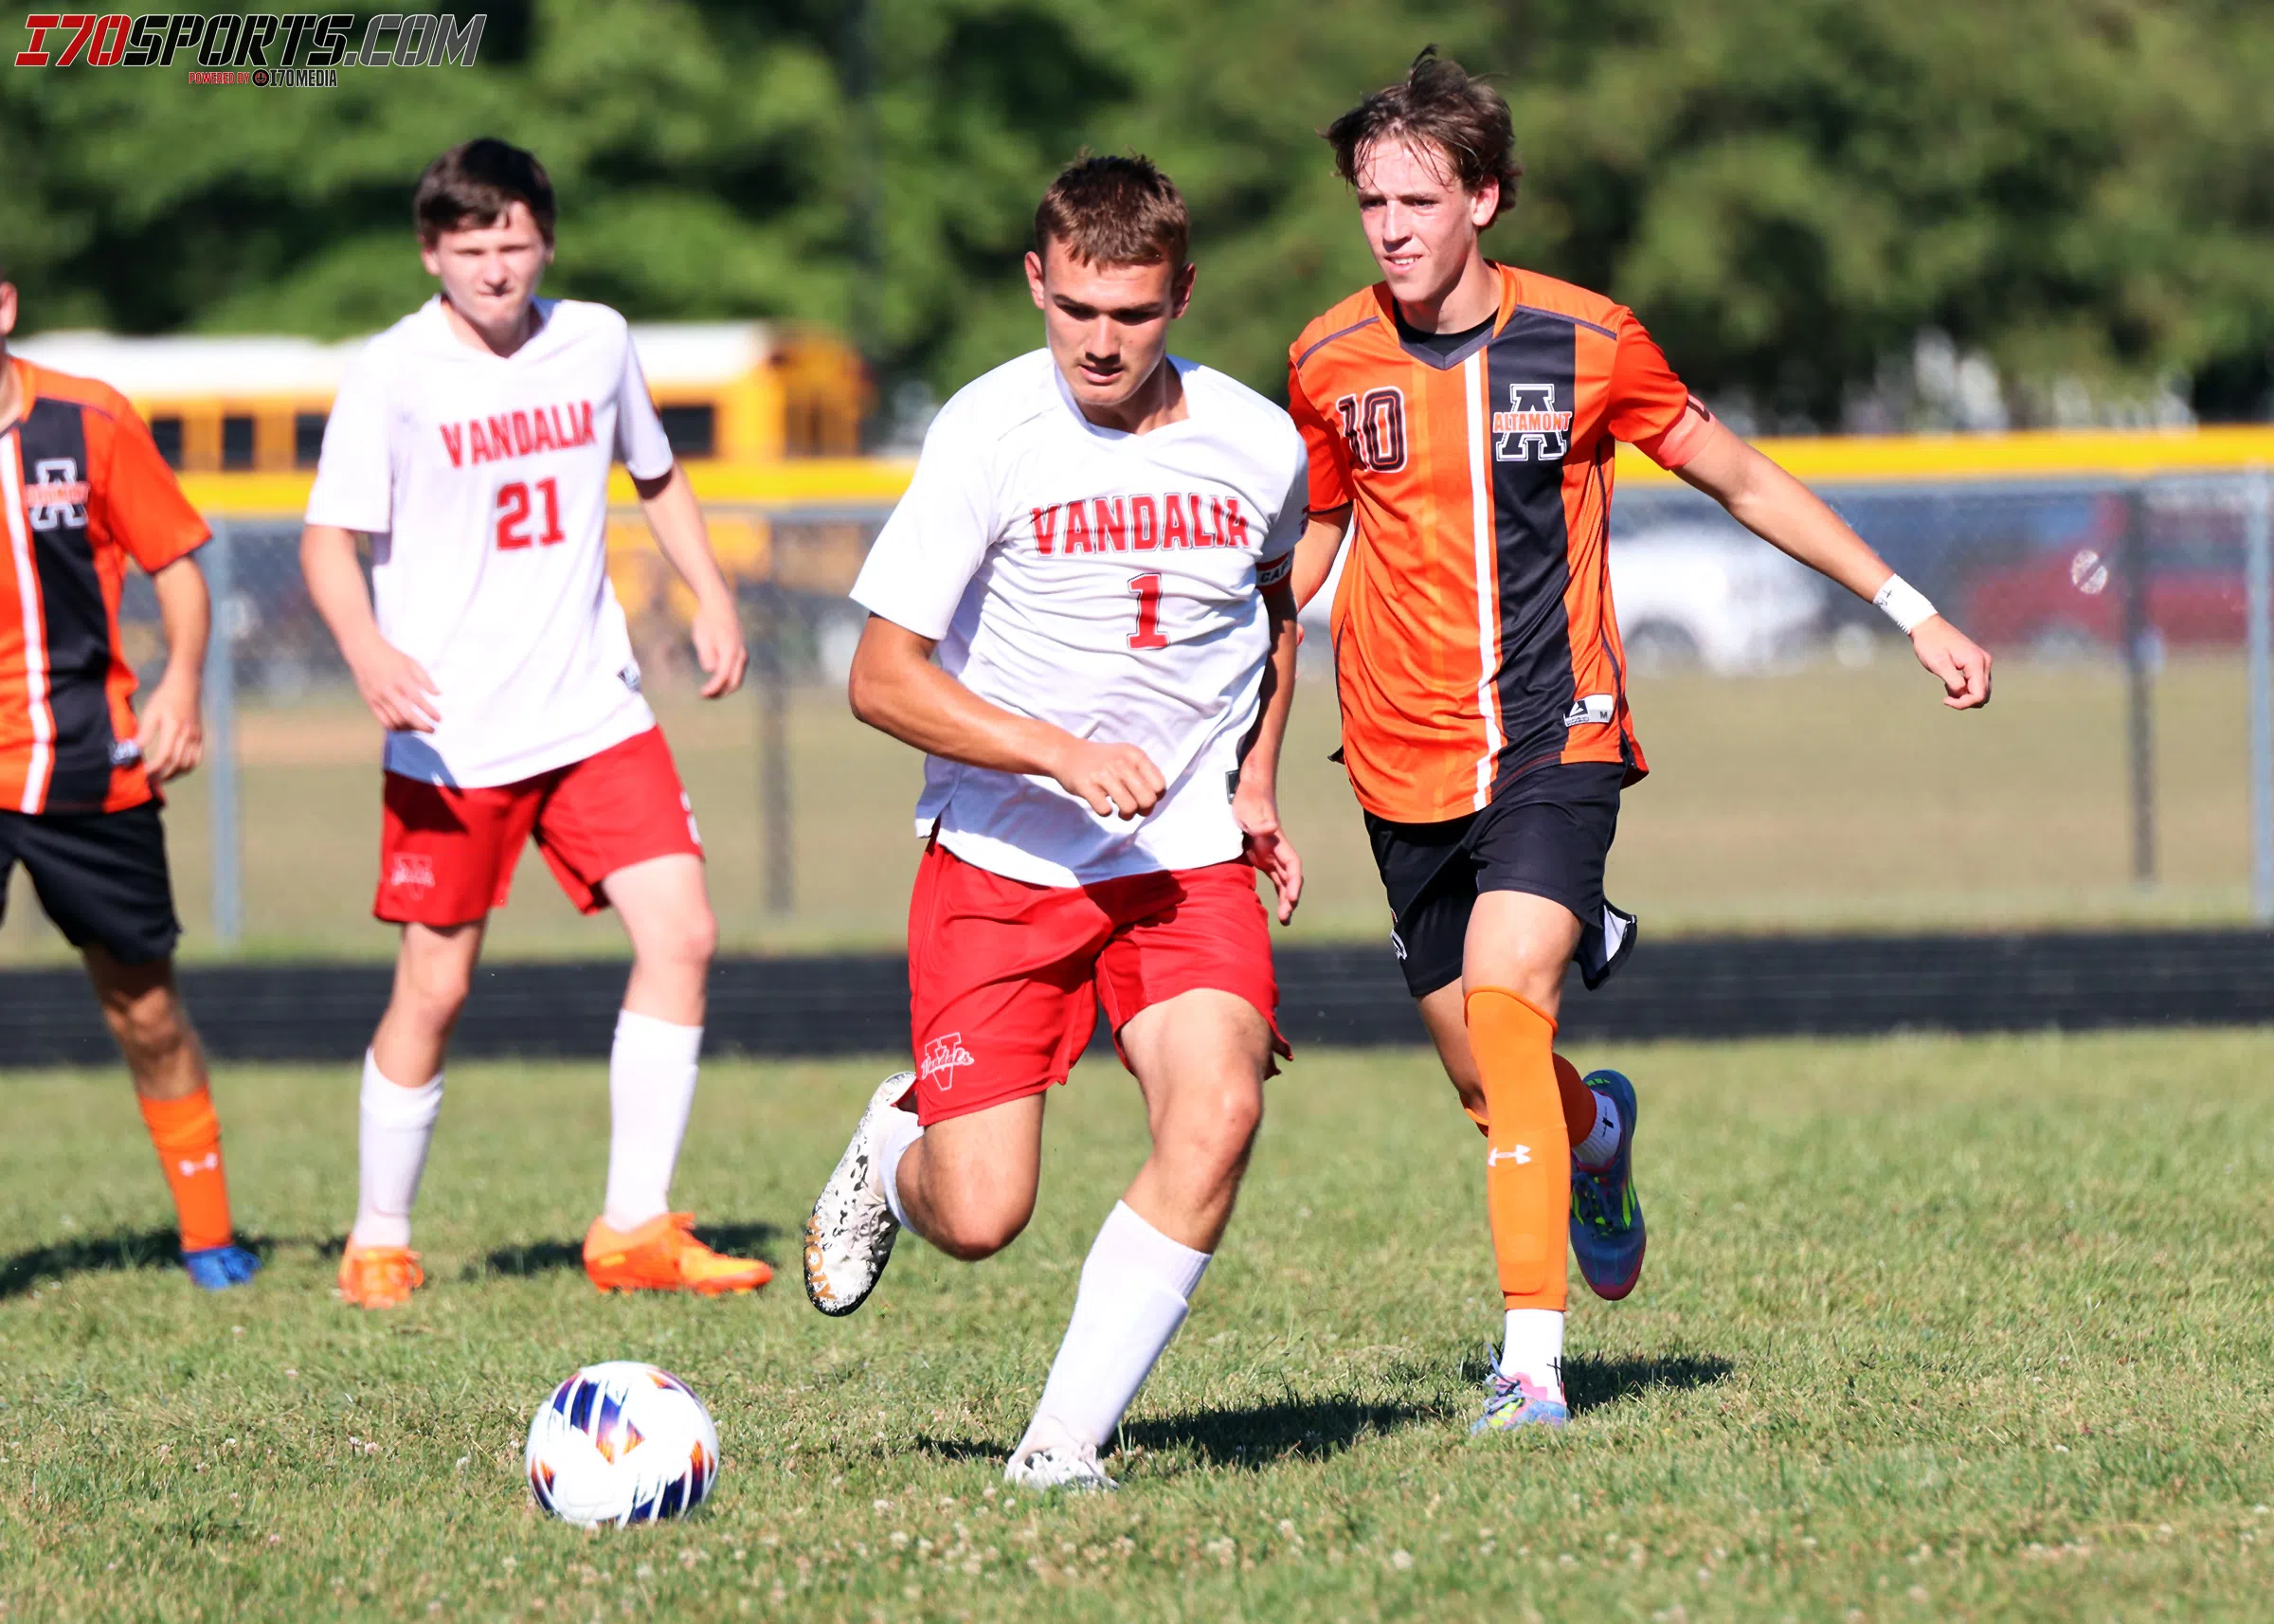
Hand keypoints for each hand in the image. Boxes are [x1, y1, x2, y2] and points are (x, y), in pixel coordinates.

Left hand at [137, 675, 202, 782]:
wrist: (186, 687)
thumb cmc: (165, 698)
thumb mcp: (151, 713)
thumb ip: (144, 733)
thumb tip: (131, 751)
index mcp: (174, 729)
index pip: (164, 756)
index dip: (153, 769)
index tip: (141, 775)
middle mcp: (188, 736)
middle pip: (176, 764)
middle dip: (161, 775)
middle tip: (148, 781)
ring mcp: (196, 738)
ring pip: (188, 765)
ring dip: (174, 775)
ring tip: (160, 778)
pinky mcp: (200, 738)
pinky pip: (196, 759)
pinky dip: (186, 768)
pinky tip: (174, 770)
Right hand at [348, 635, 440, 732]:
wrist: (363, 651)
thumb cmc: (391, 657)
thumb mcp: (411, 663)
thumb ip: (425, 679)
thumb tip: (438, 694)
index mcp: (401, 679)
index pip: (418, 700)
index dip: (430, 712)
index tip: (439, 719)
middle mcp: (388, 690)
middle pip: (407, 715)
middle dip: (422, 726)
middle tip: (433, 730)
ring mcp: (377, 697)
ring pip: (395, 721)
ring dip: (410, 728)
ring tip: (420, 728)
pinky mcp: (370, 702)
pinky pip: (383, 720)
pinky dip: (395, 727)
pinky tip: (405, 726)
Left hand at [692, 593, 747, 698]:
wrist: (721, 606)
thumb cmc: (708, 621)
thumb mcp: (702, 637)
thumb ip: (707, 655)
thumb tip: (711, 670)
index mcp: (730, 651)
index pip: (723, 677)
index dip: (713, 688)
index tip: (702, 694)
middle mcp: (740, 655)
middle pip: (734, 683)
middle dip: (720, 693)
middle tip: (704, 696)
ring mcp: (743, 655)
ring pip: (737, 679)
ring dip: (724, 688)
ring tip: (708, 692)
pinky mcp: (741, 655)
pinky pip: (737, 673)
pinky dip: (727, 681)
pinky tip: (715, 682)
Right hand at [1052, 738, 1165, 820]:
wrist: (1067, 753)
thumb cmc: (1103, 761)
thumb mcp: (1127, 757)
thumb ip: (1144, 775)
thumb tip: (1153, 803)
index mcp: (1135, 756)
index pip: (1159, 786)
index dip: (1155, 798)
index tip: (1142, 797)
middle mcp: (1121, 763)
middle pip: (1148, 800)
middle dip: (1143, 810)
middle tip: (1133, 809)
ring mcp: (1103, 774)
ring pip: (1129, 808)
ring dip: (1127, 815)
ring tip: (1120, 811)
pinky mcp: (1086, 786)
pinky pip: (1105, 810)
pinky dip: (1105, 812)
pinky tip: (1102, 804)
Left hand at [1234, 782, 1301, 923]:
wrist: (1246, 794)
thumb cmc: (1247, 802)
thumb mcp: (1249, 811)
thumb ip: (1258, 822)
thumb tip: (1271, 827)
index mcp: (1277, 842)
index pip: (1292, 864)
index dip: (1294, 881)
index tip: (1291, 897)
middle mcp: (1277, 851)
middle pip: (1290, 877)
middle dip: (1290, 897)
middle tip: (1285, 917)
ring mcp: (1270, 855)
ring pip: (1283, 881)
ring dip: (1285, 899)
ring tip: (1284, 920)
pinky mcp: (1262, 858)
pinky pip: (1274, 878)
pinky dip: (1278, 892)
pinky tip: (1277, 907)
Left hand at [1911, 616, 1992, 709]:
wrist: (1928, 627)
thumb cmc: (1930, 644)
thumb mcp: (1938, 664)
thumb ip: (1953, 681)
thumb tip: (1963, 694)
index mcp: (1976, 662)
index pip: (1979, 695)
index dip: (1963, 704)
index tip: (1944, 699)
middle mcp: (1984, 662)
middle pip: (1983, 695)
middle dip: (1965, 701)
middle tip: (1946, 696)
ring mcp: (1983, 662)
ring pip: (1982, 690)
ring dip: (1965, 695)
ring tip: (1947, 685)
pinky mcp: (1977, 662)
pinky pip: (1977, 683)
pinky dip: (1965, 688)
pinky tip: (1950, 681)